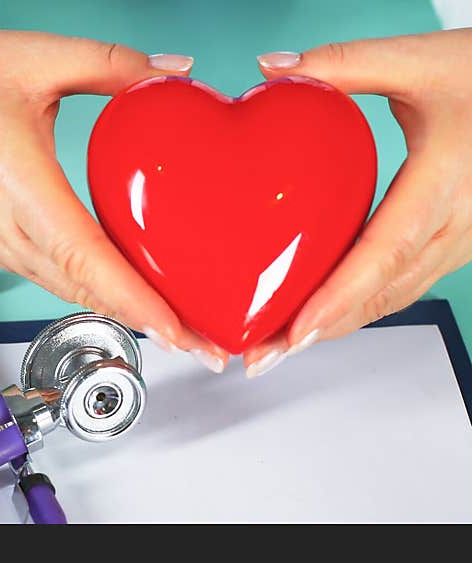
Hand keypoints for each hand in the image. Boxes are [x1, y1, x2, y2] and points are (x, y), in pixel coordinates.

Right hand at [0, 0, 229, 371]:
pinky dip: (90, 291)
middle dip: (149, 324)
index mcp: (19, 186)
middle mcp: (5, 227)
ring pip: (67, 289)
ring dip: (121, 312)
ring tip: (174, 324)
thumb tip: (175, 74)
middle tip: (206, 343)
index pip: (89, 259)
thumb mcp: (35, 57)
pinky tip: (118, 287)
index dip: (137, 300)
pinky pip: (48, 276)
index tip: (179, 330)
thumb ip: (114, 64)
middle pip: (86, 290)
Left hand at [243, 29, 471, 376]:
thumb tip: (272, 70)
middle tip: (260, 355)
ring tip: (276, 344)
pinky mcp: (454, 241)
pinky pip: (403, 285)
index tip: (294, 330)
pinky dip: (358, 305)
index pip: (385, 252)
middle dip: (318, 330)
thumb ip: (344, 63)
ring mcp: (461, 239)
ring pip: (394, 299)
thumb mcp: (420, 58)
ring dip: (335, 326)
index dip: (338, 296)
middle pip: (383, 294)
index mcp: (445, 182)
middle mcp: (458, 222)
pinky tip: (318, 312)